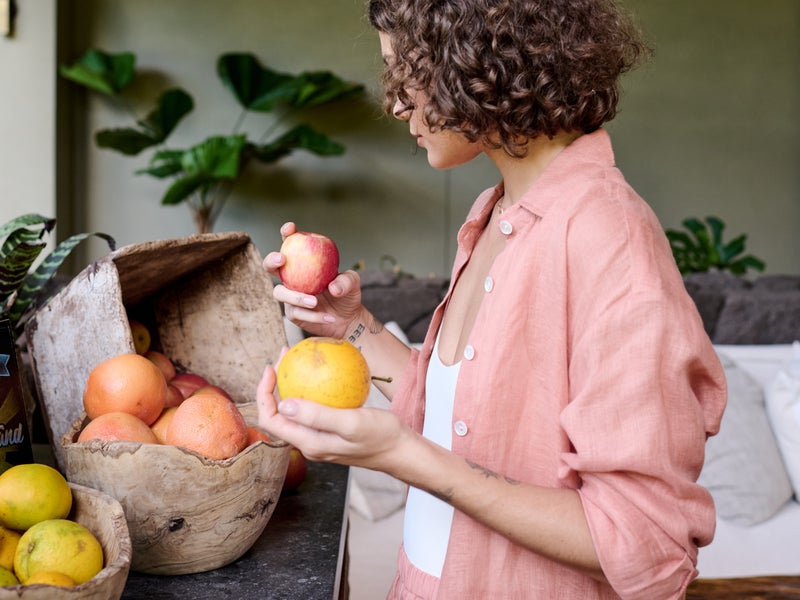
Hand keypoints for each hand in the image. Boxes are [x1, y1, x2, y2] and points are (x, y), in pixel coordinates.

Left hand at [256, 364, 407, 473]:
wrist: (402, 450)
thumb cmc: (381, 436)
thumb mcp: (351, 423)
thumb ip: (317, 416)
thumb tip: (283, 405)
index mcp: (309, 443)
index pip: (271, 420)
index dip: (263, 394)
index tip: (272, 368)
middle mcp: (310, 442)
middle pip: (279, 413)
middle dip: (274, 384)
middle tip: (286, 355)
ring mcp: (320, 436)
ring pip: (295, 409)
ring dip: (292, 383)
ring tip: (299, 358)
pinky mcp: (331, 429)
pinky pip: (314, 406)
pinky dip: (313, 387)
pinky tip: (325, 371)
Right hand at [263, 222, 366, 338]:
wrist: (347, 319)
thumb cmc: (347, 294)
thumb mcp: (352, 283)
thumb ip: (346, 281)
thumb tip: (332, 287)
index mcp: (304, 261)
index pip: (291, 243)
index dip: (287, 233)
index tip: (290, 228)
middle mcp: (292, 276)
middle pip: (271, 266)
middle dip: (271, 260)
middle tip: (282, 259)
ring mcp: (289, 294)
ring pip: (279, 292)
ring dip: (296, 296)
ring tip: (315, 302)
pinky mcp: (293, 312)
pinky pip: (296, 313)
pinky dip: (313, 316)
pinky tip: (329, 317)